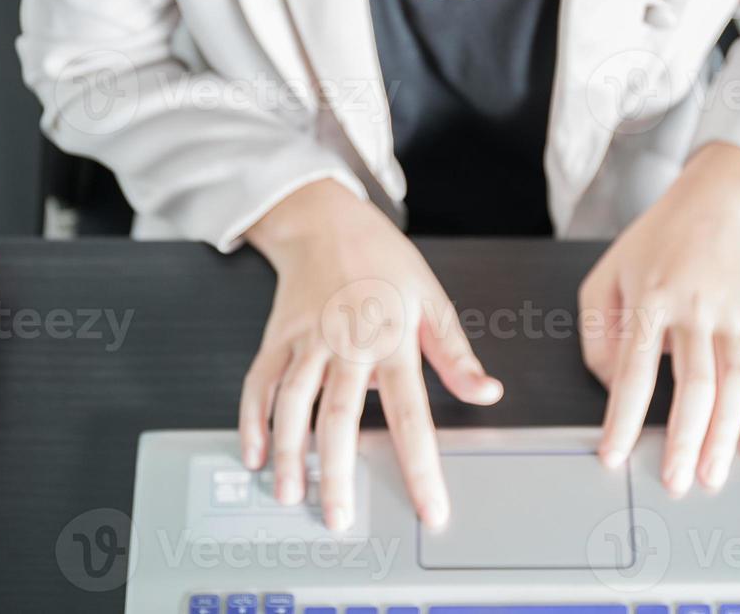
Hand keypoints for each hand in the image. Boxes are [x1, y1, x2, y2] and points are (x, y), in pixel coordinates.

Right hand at [243, 179, 501, 530]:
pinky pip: (259, 383)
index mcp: (391, 338)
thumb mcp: (431, 300)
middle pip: (338, 416)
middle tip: (339, 518)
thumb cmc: (383, 261)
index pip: (411, 413)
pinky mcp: (276, 337)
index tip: (429, 508)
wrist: (325, 220)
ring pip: (292, 403)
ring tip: (291, 496)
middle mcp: (345, 342)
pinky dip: (252, 419)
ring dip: (289, 453)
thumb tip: (487, 393)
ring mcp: (305, 339)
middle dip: (337, 473)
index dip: (420, 465)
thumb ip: (456, 355)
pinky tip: (255, 453)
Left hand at [578, 142, 739, 495]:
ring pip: (735, 385)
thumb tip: (611, 386)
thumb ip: (598, 332)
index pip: (635, 369)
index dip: (624, 417)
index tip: (613, 455)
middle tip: (675, 481)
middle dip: (685, 440)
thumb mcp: (605, 274)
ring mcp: (731, 316)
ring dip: (725, 436)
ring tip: (712, 475)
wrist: (715, 203)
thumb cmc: (653, 242)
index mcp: (650, 298)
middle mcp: (695, 309)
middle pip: (695, 384)